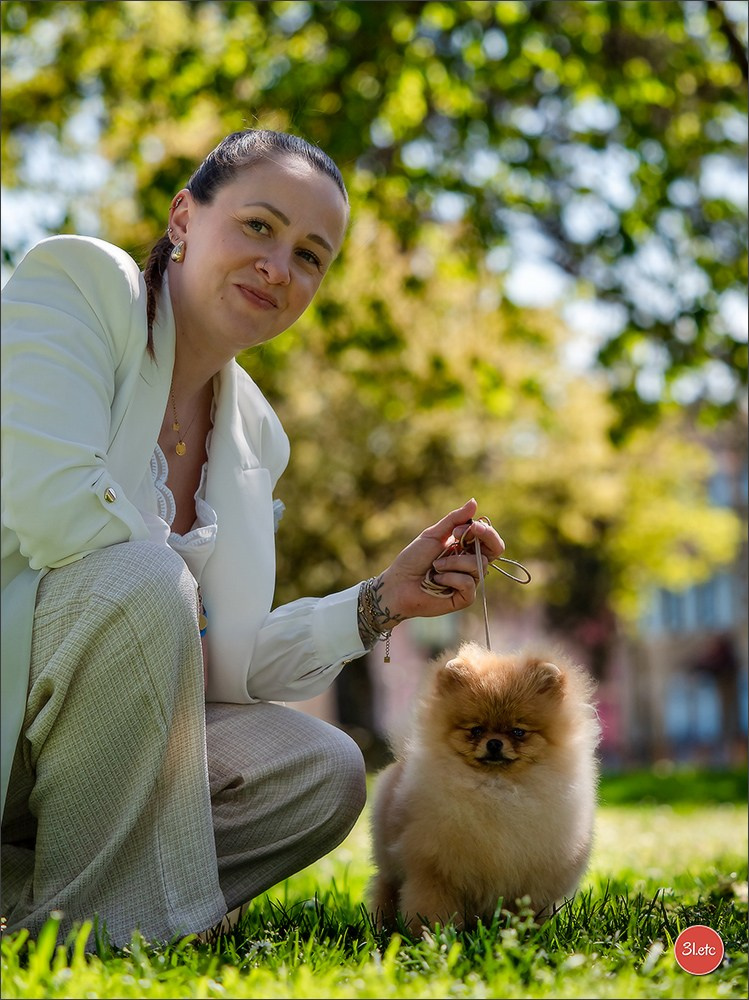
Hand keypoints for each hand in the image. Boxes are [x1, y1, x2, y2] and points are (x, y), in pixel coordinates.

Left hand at [374, 499, 504, 626]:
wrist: (398, 584)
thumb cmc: (413, 559)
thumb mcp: (434, 535)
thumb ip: (455, 519)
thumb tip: (474, 501)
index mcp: (466, 547)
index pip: (490, 538)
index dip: (485, 530)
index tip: (467, 527)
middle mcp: (471, 563)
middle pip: (496, 549)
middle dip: (484, 539)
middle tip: (459, 537)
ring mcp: (470, 581)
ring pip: (479, 565)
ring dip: (453, 562)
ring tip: (436, 566)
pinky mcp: (465, 597)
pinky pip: (469, 584)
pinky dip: (450, 578)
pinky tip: (437, 581)